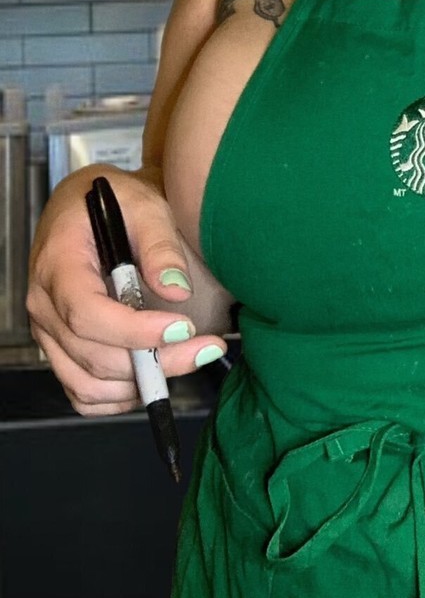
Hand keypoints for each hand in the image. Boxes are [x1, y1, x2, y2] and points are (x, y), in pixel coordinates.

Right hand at [26, 163, 227, 415]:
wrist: (89, 206)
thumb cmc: (117, 201)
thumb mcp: (145, 205)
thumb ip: (161, 246)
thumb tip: (178, 293)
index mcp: (58, 264)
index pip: (87, 313)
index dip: (135, 331)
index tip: (184, 327)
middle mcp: (45, 305)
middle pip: (93, 355)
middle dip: (155, 361)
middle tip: (207, 347)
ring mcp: (48, 332)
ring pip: (88, 383)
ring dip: (142, 384)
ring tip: (190, 359)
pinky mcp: (60, 349)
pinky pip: (82, 392)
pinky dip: (119, 396)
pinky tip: (155, 377)